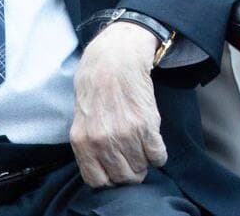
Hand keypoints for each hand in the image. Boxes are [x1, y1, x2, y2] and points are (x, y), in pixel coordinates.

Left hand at [70, 22, 165, 187]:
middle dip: (130, 172)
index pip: (97, 182)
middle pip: (123, 178)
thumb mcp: (81, 117)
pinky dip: (158, 153)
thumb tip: (101, 170)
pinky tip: (153, 140)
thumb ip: (88, 145)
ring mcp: (125, 135)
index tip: (115, 169)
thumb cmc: (95, 84)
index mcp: (83, 142)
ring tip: (141, 144)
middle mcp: (103, 142)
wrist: (115, 58)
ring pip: (142, 168)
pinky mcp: (147, 126)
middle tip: (132, 157)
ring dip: (144, 161)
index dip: (109, 178)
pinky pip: (158, 156)